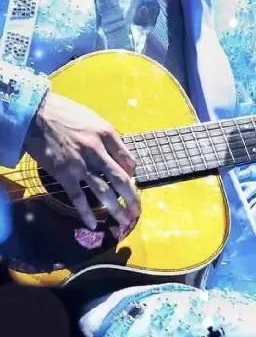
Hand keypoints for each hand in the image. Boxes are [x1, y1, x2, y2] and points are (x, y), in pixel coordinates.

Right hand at [24, 91, 140, 230]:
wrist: (36, 114)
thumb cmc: (65, 113)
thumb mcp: (92, 118)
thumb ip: (106, 136)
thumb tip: (118, 155)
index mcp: (107, 134)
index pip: (128, 160)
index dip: (132, 174)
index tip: (132, 182)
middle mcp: (97, 150)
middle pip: (120, 179)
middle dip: (132, 198)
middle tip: (137, 210)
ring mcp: (81, 164)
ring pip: (104, 192)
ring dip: (116, 209)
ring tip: (124, 220)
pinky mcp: (64, 174)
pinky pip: (78, 197)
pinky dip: (86, 213)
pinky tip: (93, 223)